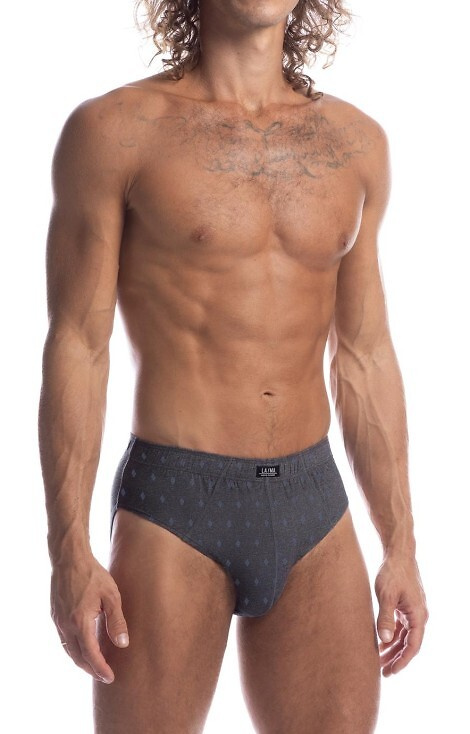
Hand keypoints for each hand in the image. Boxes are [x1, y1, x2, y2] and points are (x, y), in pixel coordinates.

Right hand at [50, 555, 128, 682]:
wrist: (70, 558)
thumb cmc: (93, 574)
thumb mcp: (111, 596)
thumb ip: (117, 621)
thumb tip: (123, 644)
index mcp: (80, 622)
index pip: (90, 654)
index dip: (100, 668)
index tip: (110, 677)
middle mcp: (66, 625)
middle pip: (77, 657)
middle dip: (91, 669)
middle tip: (104, 675)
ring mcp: (58, 621)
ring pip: (69, 650)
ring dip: (81, 660)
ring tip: (95, 665)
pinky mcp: (55, 615)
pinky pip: (64, 640)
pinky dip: (74, 649)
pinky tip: (83, 647)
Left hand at [374, 553, 428, 676]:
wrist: (397, 553)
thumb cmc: (392, 572)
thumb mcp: (386, 595)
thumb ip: (385, 618)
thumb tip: (384, 640)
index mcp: (418, 615)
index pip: (413, 645)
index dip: (403, 660)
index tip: (392, 671)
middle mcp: (418, 615)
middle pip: (409, 644)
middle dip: (396, 658)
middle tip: (383, 672)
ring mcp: (412, 610)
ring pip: (404, 636)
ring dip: (393, 648)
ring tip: (379, 660)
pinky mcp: (405, 605)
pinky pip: (400, 626)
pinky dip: (391, 635)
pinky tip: (380, 642)